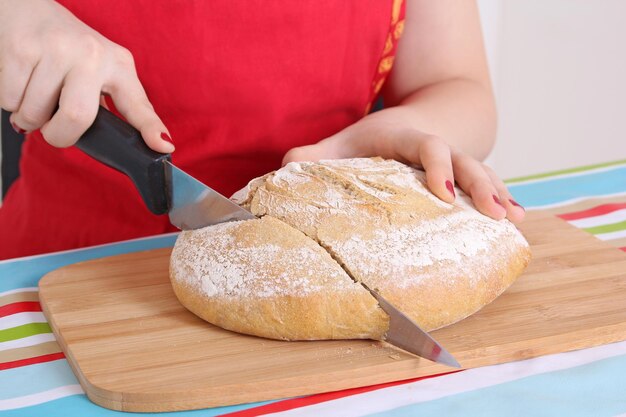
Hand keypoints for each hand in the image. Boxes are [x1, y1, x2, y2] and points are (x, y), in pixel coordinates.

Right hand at [0, 0, 172, 151]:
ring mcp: (57, 49)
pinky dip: (10, 103)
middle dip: (58, 136)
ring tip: (34, 97)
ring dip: (28, 118)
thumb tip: (135, 145)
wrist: (25, 7)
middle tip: (53, 130)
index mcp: (118, 66)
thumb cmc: (66, 50)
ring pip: (35, 114)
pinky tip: (20, 83)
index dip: (151, 129)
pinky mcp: (22, 47)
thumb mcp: (100, 71)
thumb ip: (113, 105)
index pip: (138, 104)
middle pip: (76, 117)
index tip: (164, 147)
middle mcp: (93, 55)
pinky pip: (9, 100)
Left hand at [283, 107, 524, 222]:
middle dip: (481, 186)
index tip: (442, 194)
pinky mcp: (465, 174)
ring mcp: (456, 160)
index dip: (437, 167)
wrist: (417, 117)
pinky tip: (517, 219)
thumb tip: (284, 166)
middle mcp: (439, 147)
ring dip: (500, 194)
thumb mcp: (347, 140)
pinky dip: (504, 197)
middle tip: (494, 214)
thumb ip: (317, 153)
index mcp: (408, 138)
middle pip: (466, 160)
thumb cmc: (379, 135)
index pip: (427, 147)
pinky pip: (489, 183)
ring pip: (483, 172)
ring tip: (514, 220)